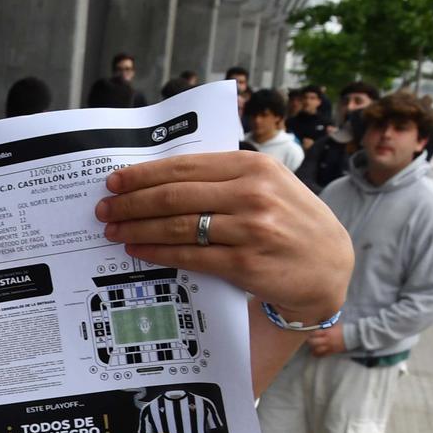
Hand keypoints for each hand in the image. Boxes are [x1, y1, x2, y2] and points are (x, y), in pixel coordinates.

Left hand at [95, 151, 351, 318]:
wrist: (328, 265)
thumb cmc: (290, 221)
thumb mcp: (269, 184)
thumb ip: (226, 177)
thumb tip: (162, 177)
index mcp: (254, 167)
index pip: (185, 167)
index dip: (143, 174)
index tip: (114, 181)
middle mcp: (253, 194)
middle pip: (175, 195)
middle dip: (132, 202)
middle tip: (104, 208)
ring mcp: (250, 230)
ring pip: (178, 226)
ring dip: (138, 228)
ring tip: (112, 230)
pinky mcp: (245, 264)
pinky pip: (189, 256)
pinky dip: (157, 252)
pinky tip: (137, 250)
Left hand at [305, 324, 346, 356]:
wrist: (354, 336)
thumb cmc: (344, 329)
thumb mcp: (335, 325)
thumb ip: (327, 326)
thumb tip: (320, 324)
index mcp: (327, 332)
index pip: (315, 333)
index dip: (311, 333)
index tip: (309, 333)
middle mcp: (326, 340)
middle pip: (313, 342)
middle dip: (309, 341)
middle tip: (309, 341)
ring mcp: (329, 346)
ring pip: (317, 350)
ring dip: (313, 349)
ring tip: (311, 348)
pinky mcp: (332, 352)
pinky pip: (323, 355)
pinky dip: (318, 355)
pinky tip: (315, 353)